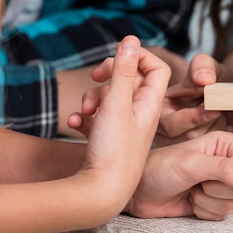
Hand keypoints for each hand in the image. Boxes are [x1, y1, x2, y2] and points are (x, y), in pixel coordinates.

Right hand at [68, 36, 170, 210]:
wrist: (101, 193)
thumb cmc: (113, 151)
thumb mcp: (116, 104)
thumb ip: (124, 71)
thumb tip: (131, 39)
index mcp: (150, 103)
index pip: (157, 68)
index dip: (139, 56)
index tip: (118, 58)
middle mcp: (140, 114)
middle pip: (130, 80)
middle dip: (108, 76)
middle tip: (95, 78)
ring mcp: (124, 127)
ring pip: (109, 98)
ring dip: (92, 98)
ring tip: (84, 112)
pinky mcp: (108, 139)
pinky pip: (96, 118)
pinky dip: (85, 117)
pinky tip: (75, 124)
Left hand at [125, 131, 232, 219]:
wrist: (139, 192)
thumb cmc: (158, 168)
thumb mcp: (192, 164)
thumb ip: (224, 170)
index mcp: (225, 144)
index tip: (213, 173)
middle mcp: (226, 162)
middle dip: (218, 189)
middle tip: (197, 180)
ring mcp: (219, 184)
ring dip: (208, 201)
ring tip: (190, 189)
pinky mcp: (212, 202)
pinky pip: (222, 215)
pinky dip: (204, 211)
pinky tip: (189, 200)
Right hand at [155, 54, 232, 145]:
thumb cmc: (217, 81)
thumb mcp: (211, 68)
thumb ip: (204, 65)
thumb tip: (202, 79)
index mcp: (160, 109)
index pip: (169, 123)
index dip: (193, 116)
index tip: (212, 106)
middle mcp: (166, 131)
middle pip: (187, 138)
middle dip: (209, 120)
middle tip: (219, 106)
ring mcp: (183, 145)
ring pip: (203, 144)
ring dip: (218, 126)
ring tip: (220, 111)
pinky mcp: (202, 154)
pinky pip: (217, 150)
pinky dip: (226, 135)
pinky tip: (226, 123)